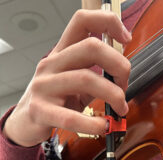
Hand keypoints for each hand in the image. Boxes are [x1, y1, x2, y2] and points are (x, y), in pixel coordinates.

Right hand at [3, 9, 130, 146]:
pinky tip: (103, 126)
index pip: (83, 21)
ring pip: (86, 79)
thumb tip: (123, 77)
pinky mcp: (40, 111)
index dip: (108, 22)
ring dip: (113, 95)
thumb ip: (95, 76)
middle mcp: (52, 64)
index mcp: (62, 53)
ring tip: (119, 109)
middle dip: (119, 65)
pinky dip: (93, 123)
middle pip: (91, 47)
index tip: (126, 39)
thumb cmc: (55, 101)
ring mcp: (44, 86)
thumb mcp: (73, 83)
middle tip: (125, 85)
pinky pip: (71, 117)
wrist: (26, 122)